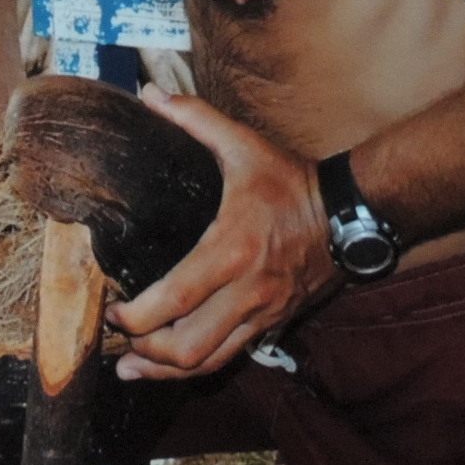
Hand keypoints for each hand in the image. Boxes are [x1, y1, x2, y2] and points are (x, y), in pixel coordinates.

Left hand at [105, 83, 339, 379]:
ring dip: (169, 370)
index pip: (177, 297)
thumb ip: (195, 118)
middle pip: (190, 345)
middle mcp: (247, 290)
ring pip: (211, 361)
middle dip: (147, 352)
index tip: (113, 313)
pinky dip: (200, 366)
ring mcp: (263, 313)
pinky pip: (233, 357)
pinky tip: (176, 366)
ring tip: (135, 370)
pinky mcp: (274, 323)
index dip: (139, 316)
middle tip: (118, 344)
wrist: (351, 215)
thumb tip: (150, 94)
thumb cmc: (291, 181)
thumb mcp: (243, 144)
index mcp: (231, 248)